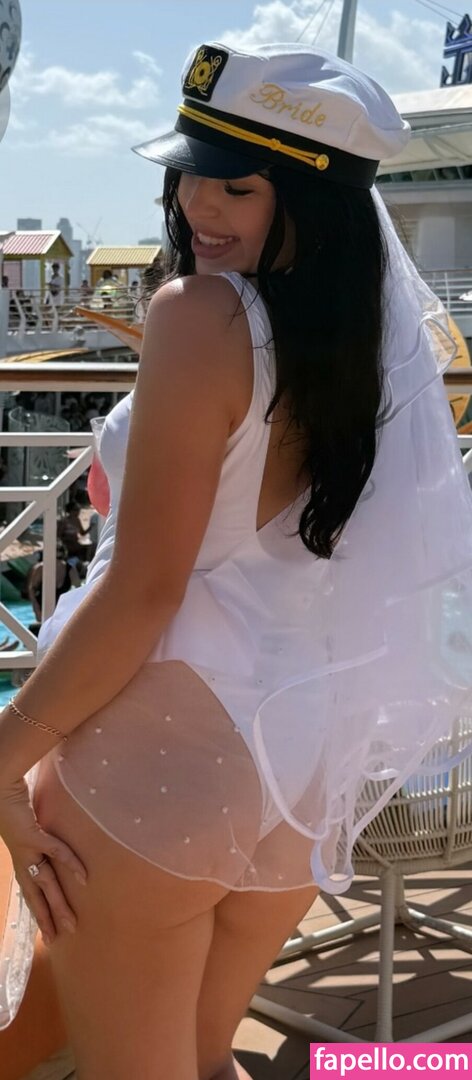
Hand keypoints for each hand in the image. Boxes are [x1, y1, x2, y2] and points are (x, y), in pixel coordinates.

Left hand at [0, 776, 86, 944]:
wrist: (0, 786)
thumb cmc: (14, 801)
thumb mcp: (29, 822)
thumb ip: (41, 833)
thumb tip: (54, 840)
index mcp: (22, 858)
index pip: (31, 892)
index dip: (40, 912)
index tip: (49, 932)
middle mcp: (23, 859)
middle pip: (37, 894)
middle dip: (49, 917)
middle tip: (61, 938)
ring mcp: (27, 848)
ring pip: (46, 882)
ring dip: (58, 904)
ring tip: (71, 922)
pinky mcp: (32, 834)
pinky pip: (55, 851)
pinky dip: (69, 863)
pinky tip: (83, 877)